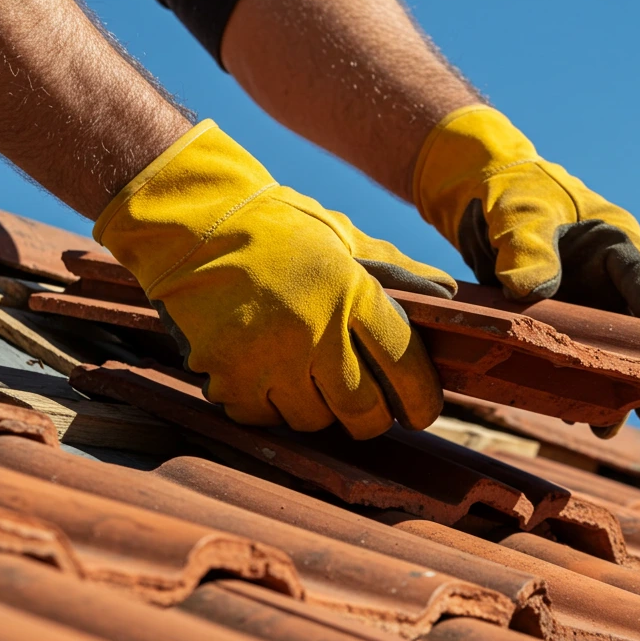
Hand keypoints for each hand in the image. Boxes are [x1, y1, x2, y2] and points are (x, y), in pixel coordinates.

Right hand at [97, 120, 455, 438]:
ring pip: (312, 420)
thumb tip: (447, 293)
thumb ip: (397, 271)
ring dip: (318, 411)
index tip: (422, 411)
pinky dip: (270, 408)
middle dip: (372, 419)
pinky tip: (270, 380)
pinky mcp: (226, 374)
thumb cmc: (277, 228)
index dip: (421, 399)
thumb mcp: (344, 238)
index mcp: (351, 292)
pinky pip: (262, 417)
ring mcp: (267, 357)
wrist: (192, 221)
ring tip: (312, 384)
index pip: (404, 364)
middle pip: (362, 410)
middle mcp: (313, 330)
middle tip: (372, 413)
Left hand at [412, 105, 639, 436]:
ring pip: (609, 353)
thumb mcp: (517, 211)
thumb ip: (525, 244)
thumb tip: (531, 292)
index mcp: (614, 243)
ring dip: (610, 388)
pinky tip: (569, 414)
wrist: (480, 202)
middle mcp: (609, 280)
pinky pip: (575, 359)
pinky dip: (574, 384)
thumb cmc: (510, 193)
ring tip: (605, 428)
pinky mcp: (561, 326)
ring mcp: (587, 305)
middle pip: (639, 330)